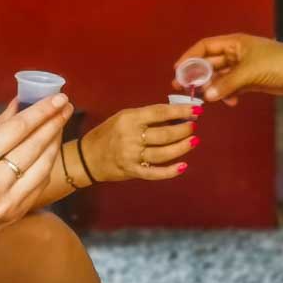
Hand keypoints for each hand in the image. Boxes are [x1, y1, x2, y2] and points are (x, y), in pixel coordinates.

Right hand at [0, 93, 71, 257]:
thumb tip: (20, 104)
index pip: (17, 130)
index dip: (41, 111)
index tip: (58, 97)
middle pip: (33, 147)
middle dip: (54, 123)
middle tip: (66, 105)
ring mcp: (6, 204)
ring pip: (42, 167)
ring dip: (54, 142)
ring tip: (60, 123)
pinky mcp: (14, 216)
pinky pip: (38, 185)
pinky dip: (46, 165)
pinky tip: (49, 150)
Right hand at [80, 103, 200, 181]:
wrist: (87, 157)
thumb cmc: (107, 133)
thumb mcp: (123, 117)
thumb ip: (145, 117)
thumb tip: (173, 116)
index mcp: (129, 119)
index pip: (159, 113)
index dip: (180, 111)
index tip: (195, 109)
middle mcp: (131, 137)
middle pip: (164, 134)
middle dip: (183, 129)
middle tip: (193, 126)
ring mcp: (132, 156)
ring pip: (163, 153)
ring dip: (181, 147)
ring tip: (194, 140)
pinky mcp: (132, 171)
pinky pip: (155, 173)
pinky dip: (170, 171)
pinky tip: (183, 166)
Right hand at [174, 34, 282, 104]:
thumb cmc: (279, 62)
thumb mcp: (250, 72)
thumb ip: (226, 84)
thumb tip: (206, 96)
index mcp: (234, 43)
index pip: (204, 47)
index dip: (189, 57)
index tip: (177, 71)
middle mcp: (236, 54)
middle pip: (209, 63)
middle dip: (196, 76)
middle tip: (182, 89)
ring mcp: (243, 68)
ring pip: (219, 77)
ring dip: (212, 88)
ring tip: (204, 100)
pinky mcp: (250, 80)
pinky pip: (231, 87)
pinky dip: (227, 94)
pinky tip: (230, 102)